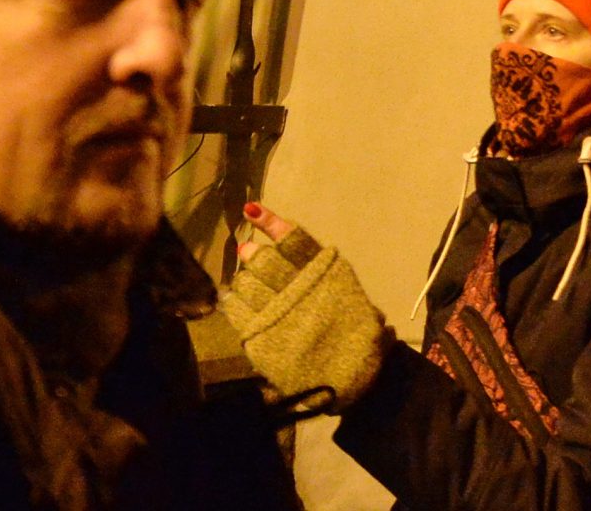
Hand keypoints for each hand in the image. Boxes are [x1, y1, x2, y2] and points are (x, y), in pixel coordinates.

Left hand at [221, 202, 388, 413]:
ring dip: (243, 277)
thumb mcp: (352, 297)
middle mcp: (299, 289)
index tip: (252, 211)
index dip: (270, 222)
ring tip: (245, 277)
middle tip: (248, 252)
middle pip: (265, 260)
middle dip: (253, 254)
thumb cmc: (358, 338)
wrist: (354, 380)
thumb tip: (294, 251)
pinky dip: (233, 302)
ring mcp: (278, 314)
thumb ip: (326, 275)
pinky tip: (232, 298)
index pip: (293, 239)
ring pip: (247, 283)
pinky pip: (237, 312)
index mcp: (325, 274)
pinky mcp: (262, 338)